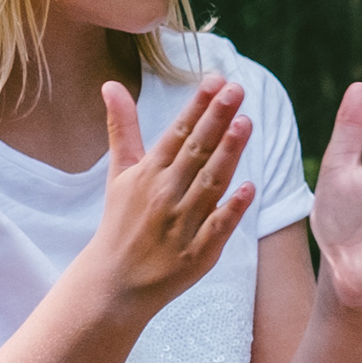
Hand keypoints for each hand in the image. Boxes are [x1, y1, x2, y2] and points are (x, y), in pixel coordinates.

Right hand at [82, 78, 253, 317]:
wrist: (115, 282)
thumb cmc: (121, 221)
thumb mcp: (119, 173)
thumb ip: (122, 128)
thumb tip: (111, 84)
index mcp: (148, 173)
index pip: (177, 133)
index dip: (197, 106)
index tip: (216, 80)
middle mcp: (164, 194)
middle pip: (195, 152)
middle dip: (216, 119)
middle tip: (237, 89)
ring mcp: (181, 224)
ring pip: (209, 184)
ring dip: (228, 154)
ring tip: (246, 122)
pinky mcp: (197, 253)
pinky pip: (218, 227)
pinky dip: (232, 208)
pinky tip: (250, 187)